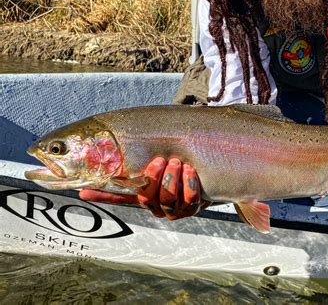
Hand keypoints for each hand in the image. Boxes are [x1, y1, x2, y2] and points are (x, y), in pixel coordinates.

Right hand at [79, 157, 207, 219]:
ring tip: (176, 162)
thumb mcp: (161, 163)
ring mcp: (175, 210)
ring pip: (167, 201)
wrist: (208, 172)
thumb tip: (114, 151)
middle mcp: (156, 206)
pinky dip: (189, 184)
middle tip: (161, 159)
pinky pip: (189, 200)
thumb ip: (142, 160)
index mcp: (144, 196)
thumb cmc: (180, 167)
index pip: (118, 197)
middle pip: (146, 199)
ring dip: (172, 179)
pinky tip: (190, 170)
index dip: (101, 195)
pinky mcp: (193, 208)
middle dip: (153, 178)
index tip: (83, 190)